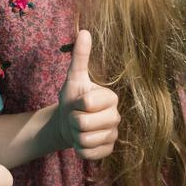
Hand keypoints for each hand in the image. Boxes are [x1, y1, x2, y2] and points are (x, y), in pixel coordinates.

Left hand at [57, 30, 119, 159]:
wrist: (68, 122)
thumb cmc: (72, 97)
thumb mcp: (74, 77)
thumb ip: (80, 56)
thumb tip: (84, 31)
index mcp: (111, 97)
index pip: (87, 104)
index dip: (76, 103)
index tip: (78, 101)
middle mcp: (116, 117)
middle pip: (85, 124)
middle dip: (73, 120)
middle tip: (76, 116)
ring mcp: (113, 136)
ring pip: (85, 140)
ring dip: (75, 135)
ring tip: (78, 127)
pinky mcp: (108, 152)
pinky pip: (88, 154)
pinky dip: (79, 149)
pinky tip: (81, 140)